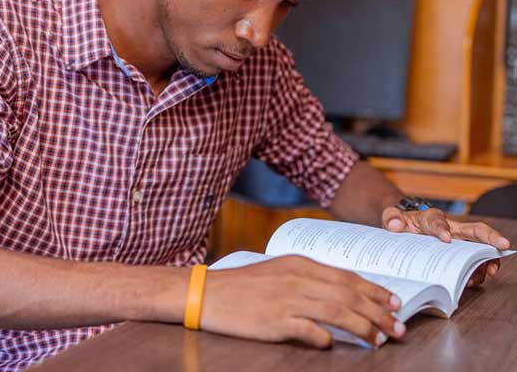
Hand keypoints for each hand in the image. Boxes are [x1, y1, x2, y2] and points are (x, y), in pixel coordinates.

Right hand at [200, 255, 405, 347]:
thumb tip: (339, 297)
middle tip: (398, 328)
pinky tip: (333, 344)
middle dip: (378, 313)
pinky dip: (326, 337)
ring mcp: (287, 299)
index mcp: (299, 263)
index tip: (394, 303)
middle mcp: (297, 278)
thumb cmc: (245, 284)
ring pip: (337, 312)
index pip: (346, 277)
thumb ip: (308, 280)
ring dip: (363, 328)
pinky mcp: (275, 321)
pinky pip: (309, 330)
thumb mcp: (278, 271)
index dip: (374, 291)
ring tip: (379, 340)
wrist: (209, 293)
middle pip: (348, 295)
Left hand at [382, 206, 509, 285]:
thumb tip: (394, 224)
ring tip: (487, 271)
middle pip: (473, 229)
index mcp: (430, 218)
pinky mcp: (461, 256)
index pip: (436, 221)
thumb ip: (391, 217)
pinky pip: (473, 263)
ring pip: (478, 248)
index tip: (446, 238)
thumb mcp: (392, 217)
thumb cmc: (402, 224)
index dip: (441, 229)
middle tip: (502, 244)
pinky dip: (477, 272)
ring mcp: (459, 243)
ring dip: (486, 259)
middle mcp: (450, 228)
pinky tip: (474, 280)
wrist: (405, 230)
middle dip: (490, 236)